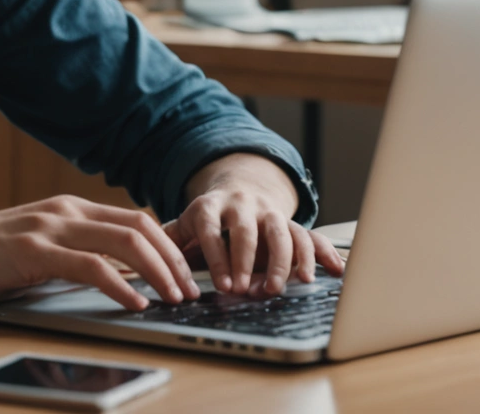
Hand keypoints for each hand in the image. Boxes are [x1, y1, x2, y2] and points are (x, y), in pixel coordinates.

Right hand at [0, 196, 200, 312]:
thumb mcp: (32, 251)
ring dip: (159, 271)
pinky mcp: (29, 252)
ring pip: (123, 241)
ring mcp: (47, 228)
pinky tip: (135, 304)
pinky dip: (120, 285)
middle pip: (140, 227)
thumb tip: (115, 283)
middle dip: (175, 260)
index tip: (188, 277)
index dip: (170, 247)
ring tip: (174, 299)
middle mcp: (63, 211)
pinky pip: (89, 266)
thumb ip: (69, 256)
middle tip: (192, 292)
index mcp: (67, 210)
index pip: (136, 221)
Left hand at [164, 154, 345, 296]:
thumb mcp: (185, 223)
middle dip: (250, 262)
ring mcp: (270, 213)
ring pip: (283, 232)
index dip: (218, 257)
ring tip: (284, 287)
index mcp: (211, 206)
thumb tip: (146, 259)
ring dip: (285, 261)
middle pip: (249, 232)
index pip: (212, 230)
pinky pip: (310, 235)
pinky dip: (323, 253)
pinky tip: (333, 271)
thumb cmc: (208, 217)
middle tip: (250, 290)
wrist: (238, 189)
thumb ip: (169, 240)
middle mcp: (243, 206)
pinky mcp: (290, 222)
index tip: (223, 285)